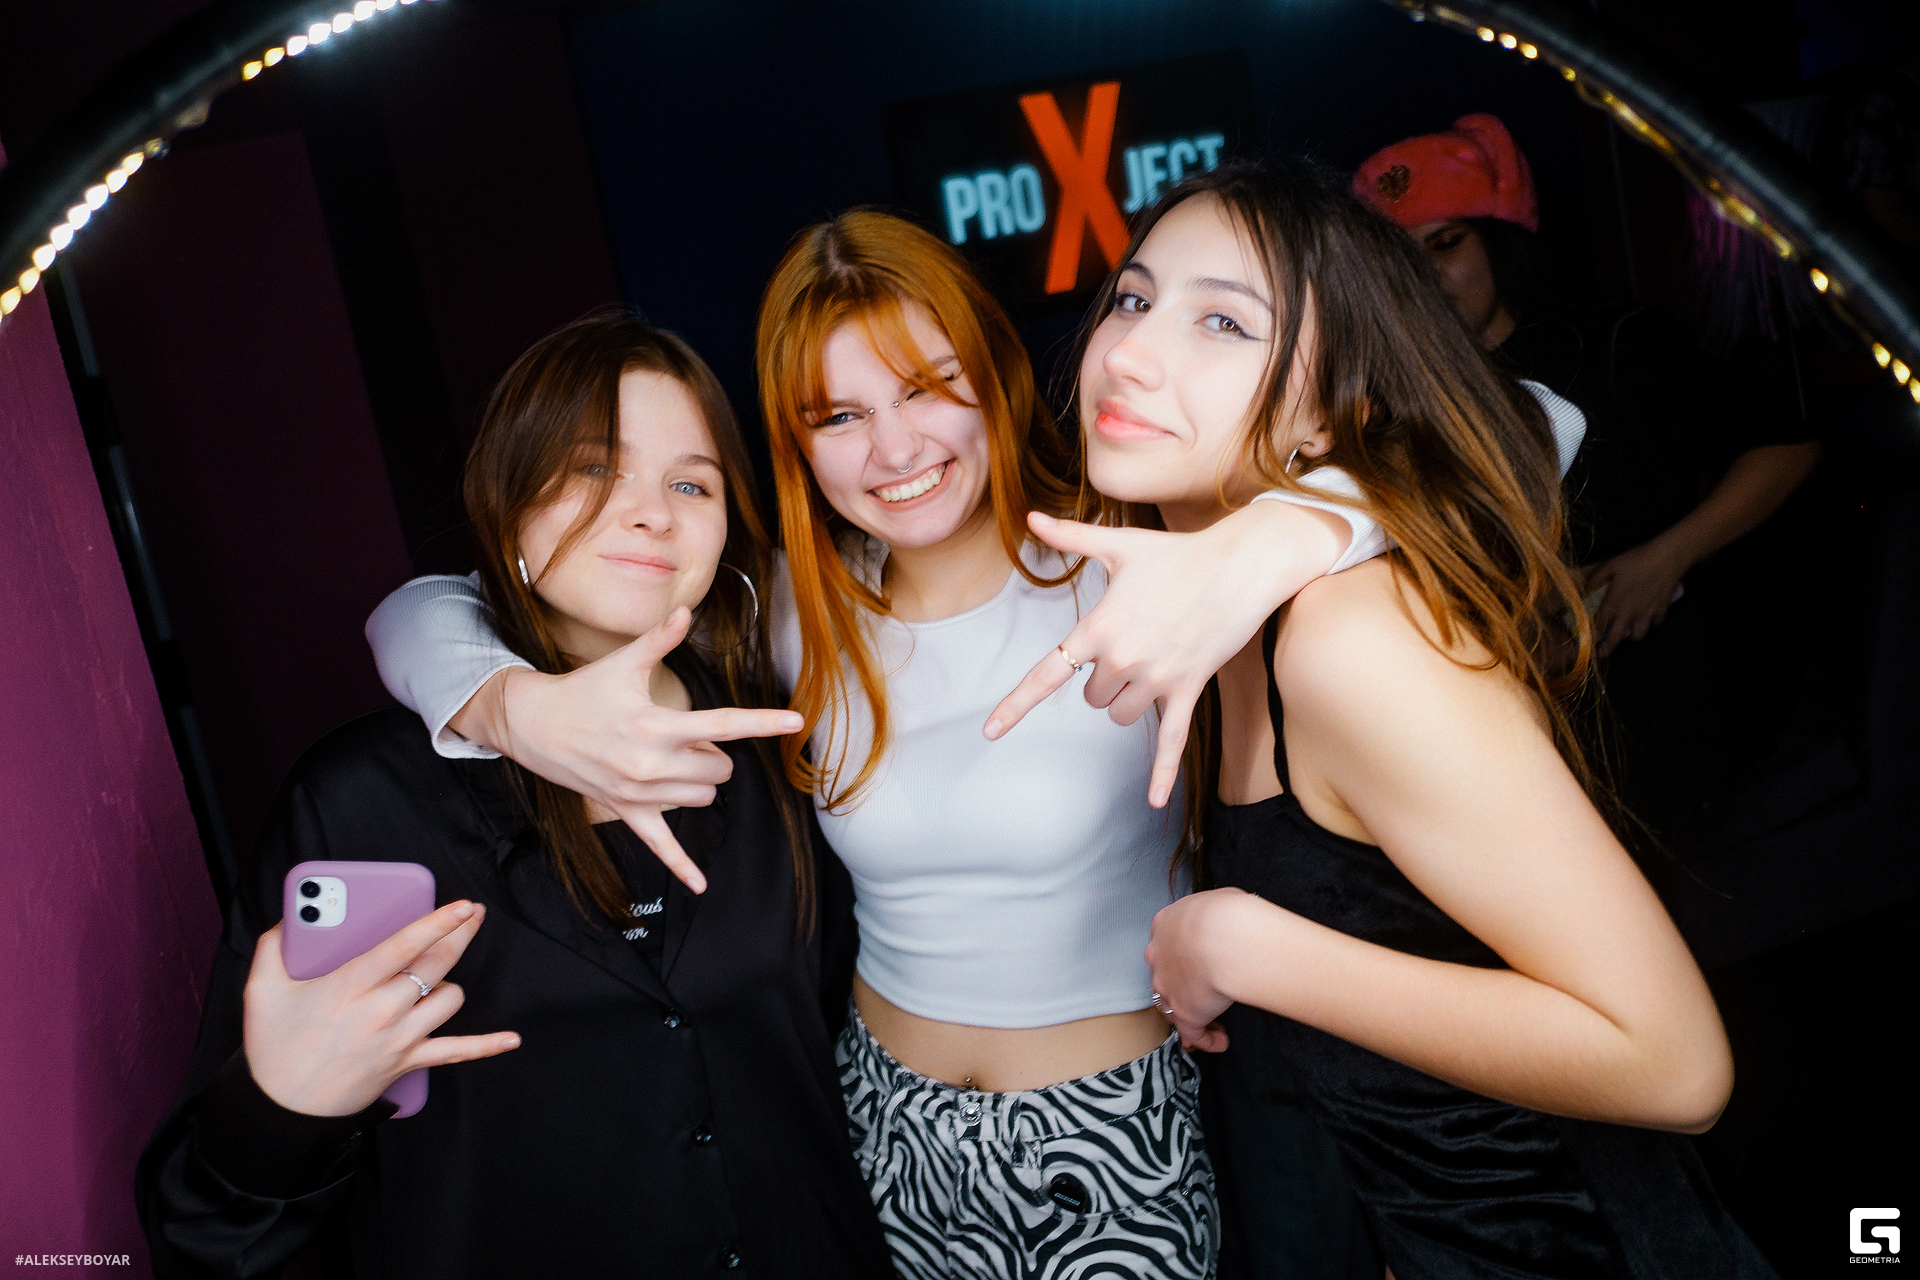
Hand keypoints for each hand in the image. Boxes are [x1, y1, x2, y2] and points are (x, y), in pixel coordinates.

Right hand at [243, 902, 518, 1116]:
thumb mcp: (261, 991)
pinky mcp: (408, 1063)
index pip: (404, 946)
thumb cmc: (273, 1049)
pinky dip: (486, 1046)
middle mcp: (383, 1010)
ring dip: (447, 983)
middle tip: (474, 913)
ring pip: (449, 999)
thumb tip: (289, 919)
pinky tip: (511, 1039)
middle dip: (460, 934)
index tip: (462, 905)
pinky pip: (456, 1052)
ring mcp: (400, 1038)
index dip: (437, 921)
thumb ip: (274, 947)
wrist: (281, 1111)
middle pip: (436, 965)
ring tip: (437, 974)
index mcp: (350, 986)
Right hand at [497, 608, 803, 892]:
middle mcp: (652, 763)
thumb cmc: (583, 691)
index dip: (763, 721)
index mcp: (657, 724)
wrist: (534, 725)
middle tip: (687, 735)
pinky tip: (701, 886)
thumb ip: (660, 639)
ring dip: (701, 779)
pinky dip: (682, 867)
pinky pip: (661, 847)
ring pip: (704, 796)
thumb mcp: (623, 663)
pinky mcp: (627, 811)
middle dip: (715, 752)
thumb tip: (686, 609)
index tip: (796, 721)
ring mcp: (640, 793)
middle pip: (720, 766)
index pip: (723, 724)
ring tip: (672, 758)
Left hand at [983, 503, 1346, 807]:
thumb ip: (1071, 537)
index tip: (989, 730)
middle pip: (1090, 697)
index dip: (1015, 705)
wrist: (1239, 566)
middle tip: (1131, 638)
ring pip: (1120, 714)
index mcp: (1098, 627)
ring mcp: (1156, 678)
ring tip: (1153, 656)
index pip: (1045, 674)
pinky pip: (1170, 741)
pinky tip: (1154, 803)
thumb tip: (1030, 516)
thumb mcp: (1119, 544)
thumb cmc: (1177, 554)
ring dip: (1127, 698)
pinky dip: (1160, 774)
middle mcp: (1122, 659)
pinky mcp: (1187, 689)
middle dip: (1102, 678)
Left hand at [1145, 889, 1261, 1052]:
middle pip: (1163, 974)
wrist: (1224, 938)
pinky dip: (1207, 1040)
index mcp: (1164, 925)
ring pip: (1171, 1005)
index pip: (1165, 941)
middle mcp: (1158, 957)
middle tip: (1204, 991)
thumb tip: (1228, 914)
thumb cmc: (1226, 913)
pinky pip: (1192, 1032)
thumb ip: (1215, 911)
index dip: (1179, 953)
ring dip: (1191, 1014)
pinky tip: (1221, 1042)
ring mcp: (1167, 987)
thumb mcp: (1218, 899)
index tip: (1195, 960)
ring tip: (1215, 1023)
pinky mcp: (1184, 1014)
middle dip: (1180, 984)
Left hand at [1582, 542, 1688, 658]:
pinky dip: (1650, 623)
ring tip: (1627, 629)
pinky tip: (1647, 615)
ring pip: (1638, 636)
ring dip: (1631, 635)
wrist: (1667, 558)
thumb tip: (1585, 588)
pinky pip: (1654, 624)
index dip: (1590, 637)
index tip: (1586, 644)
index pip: (1598, 626)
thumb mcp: (1611, 565)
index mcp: (1614, 602)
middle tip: (1601, 654)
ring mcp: (1647, 614)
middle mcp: (1629, 613)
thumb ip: (1596, 578)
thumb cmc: (1637, 560)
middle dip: (1607, 649)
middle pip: (1616, 639)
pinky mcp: (1661, 611)